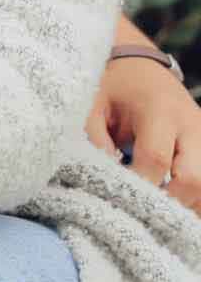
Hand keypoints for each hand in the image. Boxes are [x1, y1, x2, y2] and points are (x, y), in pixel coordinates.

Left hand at [87, 56, 200, 211]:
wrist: (139, 65)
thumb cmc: (111, 87)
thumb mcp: (92, 105)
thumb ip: (93, 139)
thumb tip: (98, 178)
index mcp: (160, 110)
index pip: (156, 158)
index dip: (138, 185)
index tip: (116, 198)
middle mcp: (191, 123)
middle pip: (194, 179)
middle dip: (167, 203)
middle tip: (139, 214)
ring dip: (185, 207)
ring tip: (154, 217)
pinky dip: (194, 201)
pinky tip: (170, 210)